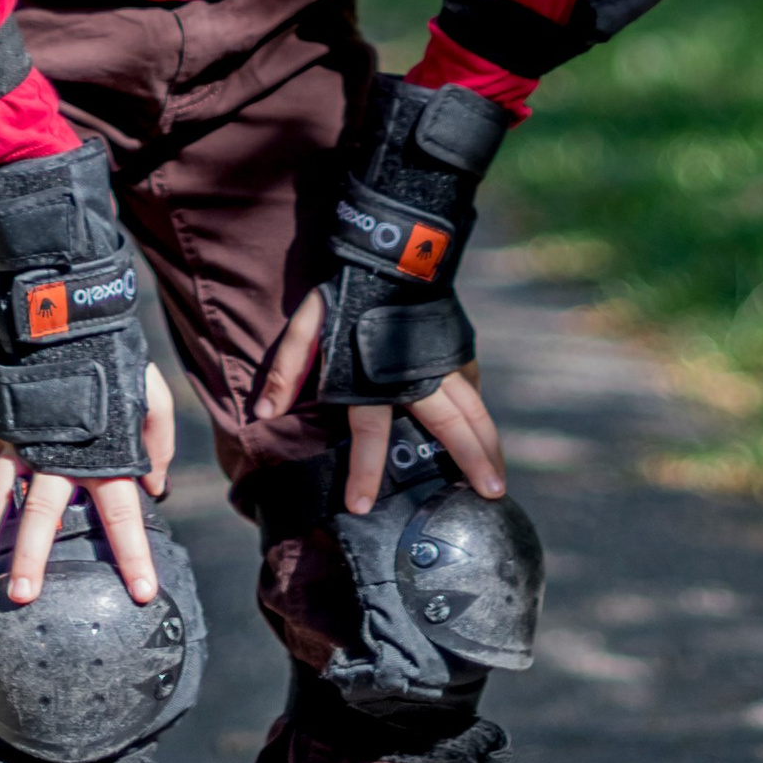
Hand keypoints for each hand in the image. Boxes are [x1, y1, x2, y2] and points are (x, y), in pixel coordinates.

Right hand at [0, 367, 176, 606]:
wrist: (73, 320)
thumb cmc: (118, 363)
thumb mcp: (152, 401)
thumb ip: (158, 446)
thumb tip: (156, 487)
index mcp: (103, 457)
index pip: (122, 516)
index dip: (133, 555)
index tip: (142, 593)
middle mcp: (58, 457)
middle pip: (43, 516)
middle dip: (32, 558)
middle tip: (21, 596)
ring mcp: (21, 441)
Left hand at [253, 290, 507, 515]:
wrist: (391, 255)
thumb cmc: (347, 294)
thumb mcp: (307, 326)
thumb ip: (288, 369)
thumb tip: (264, 414)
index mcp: (375, 380)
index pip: (370, 436)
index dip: (365, 473)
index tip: (363, 506)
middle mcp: (418, 378)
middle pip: (451, 428)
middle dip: (470, 464)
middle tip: (489, 498)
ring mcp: (443, 363)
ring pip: (475, 411)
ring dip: (489, 445)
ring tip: (499, 480)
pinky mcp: (457, 349)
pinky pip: (473, 388)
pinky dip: (480, 414)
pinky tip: (487, 436)